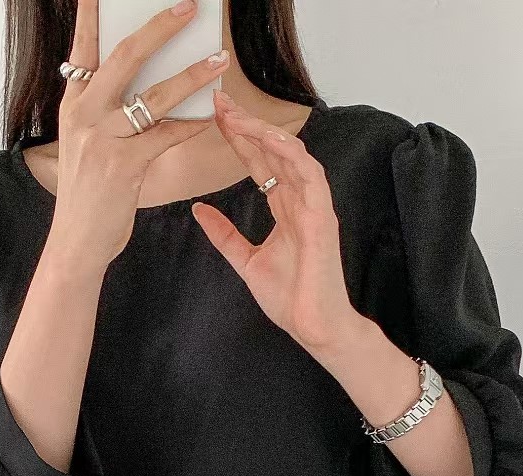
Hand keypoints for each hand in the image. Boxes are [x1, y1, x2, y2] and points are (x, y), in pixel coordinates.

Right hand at [48, 0, 229, 271]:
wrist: (77, 241)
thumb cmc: (87, 193)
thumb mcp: (84, 143)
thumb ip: (102, 109)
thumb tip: (138, 80)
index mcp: (73, 104)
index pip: (84, 47)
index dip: (93, 14)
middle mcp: (85, 115)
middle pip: (125, 57)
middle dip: (160, 28)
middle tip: (189, 7)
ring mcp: (103, 139)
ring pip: (154, 96)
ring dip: (192, 76)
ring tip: (218, 61)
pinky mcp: (125, 166)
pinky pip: (167, 136)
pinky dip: (192, 123)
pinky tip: (211, 114)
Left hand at [192, 91, 363, 358]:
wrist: (312, 326)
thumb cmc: (290, 298)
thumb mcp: (246, 261)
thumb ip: (225, 235)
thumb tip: (200, 210)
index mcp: (285, 208)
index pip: (260, 163)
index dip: (239, 139)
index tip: (215, 118)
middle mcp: (300, 200)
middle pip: (272, 151)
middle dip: (247, 124)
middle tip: (220, 102)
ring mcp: (313, 205)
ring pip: (290, 154)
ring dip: (264, 132)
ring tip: (237, 115)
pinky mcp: (322, 215)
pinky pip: (310, 173)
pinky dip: (291, 153)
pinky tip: (269, 137)